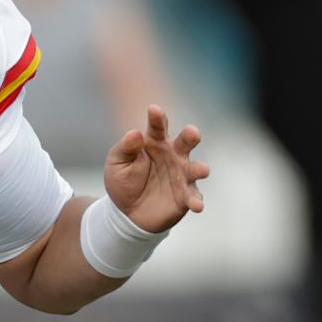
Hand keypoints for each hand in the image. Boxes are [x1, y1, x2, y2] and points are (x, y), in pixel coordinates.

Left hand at [104, 105, 207, 232]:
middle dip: (190, 136)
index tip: (154, 110)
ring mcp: (182, 175)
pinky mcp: (185, 196)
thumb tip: (135, 133)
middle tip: (193, 132)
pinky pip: (193, 197)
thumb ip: (126, 147)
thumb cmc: (123, 180)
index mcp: (155, 142)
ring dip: (200, 169)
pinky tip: (196, 205)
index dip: (157, 118)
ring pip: (194, 169)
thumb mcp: (117, 162)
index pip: (158, 126)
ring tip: (203, 170)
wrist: (126, 211)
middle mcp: (173, 155)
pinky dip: (196, 201)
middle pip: (185, 142)